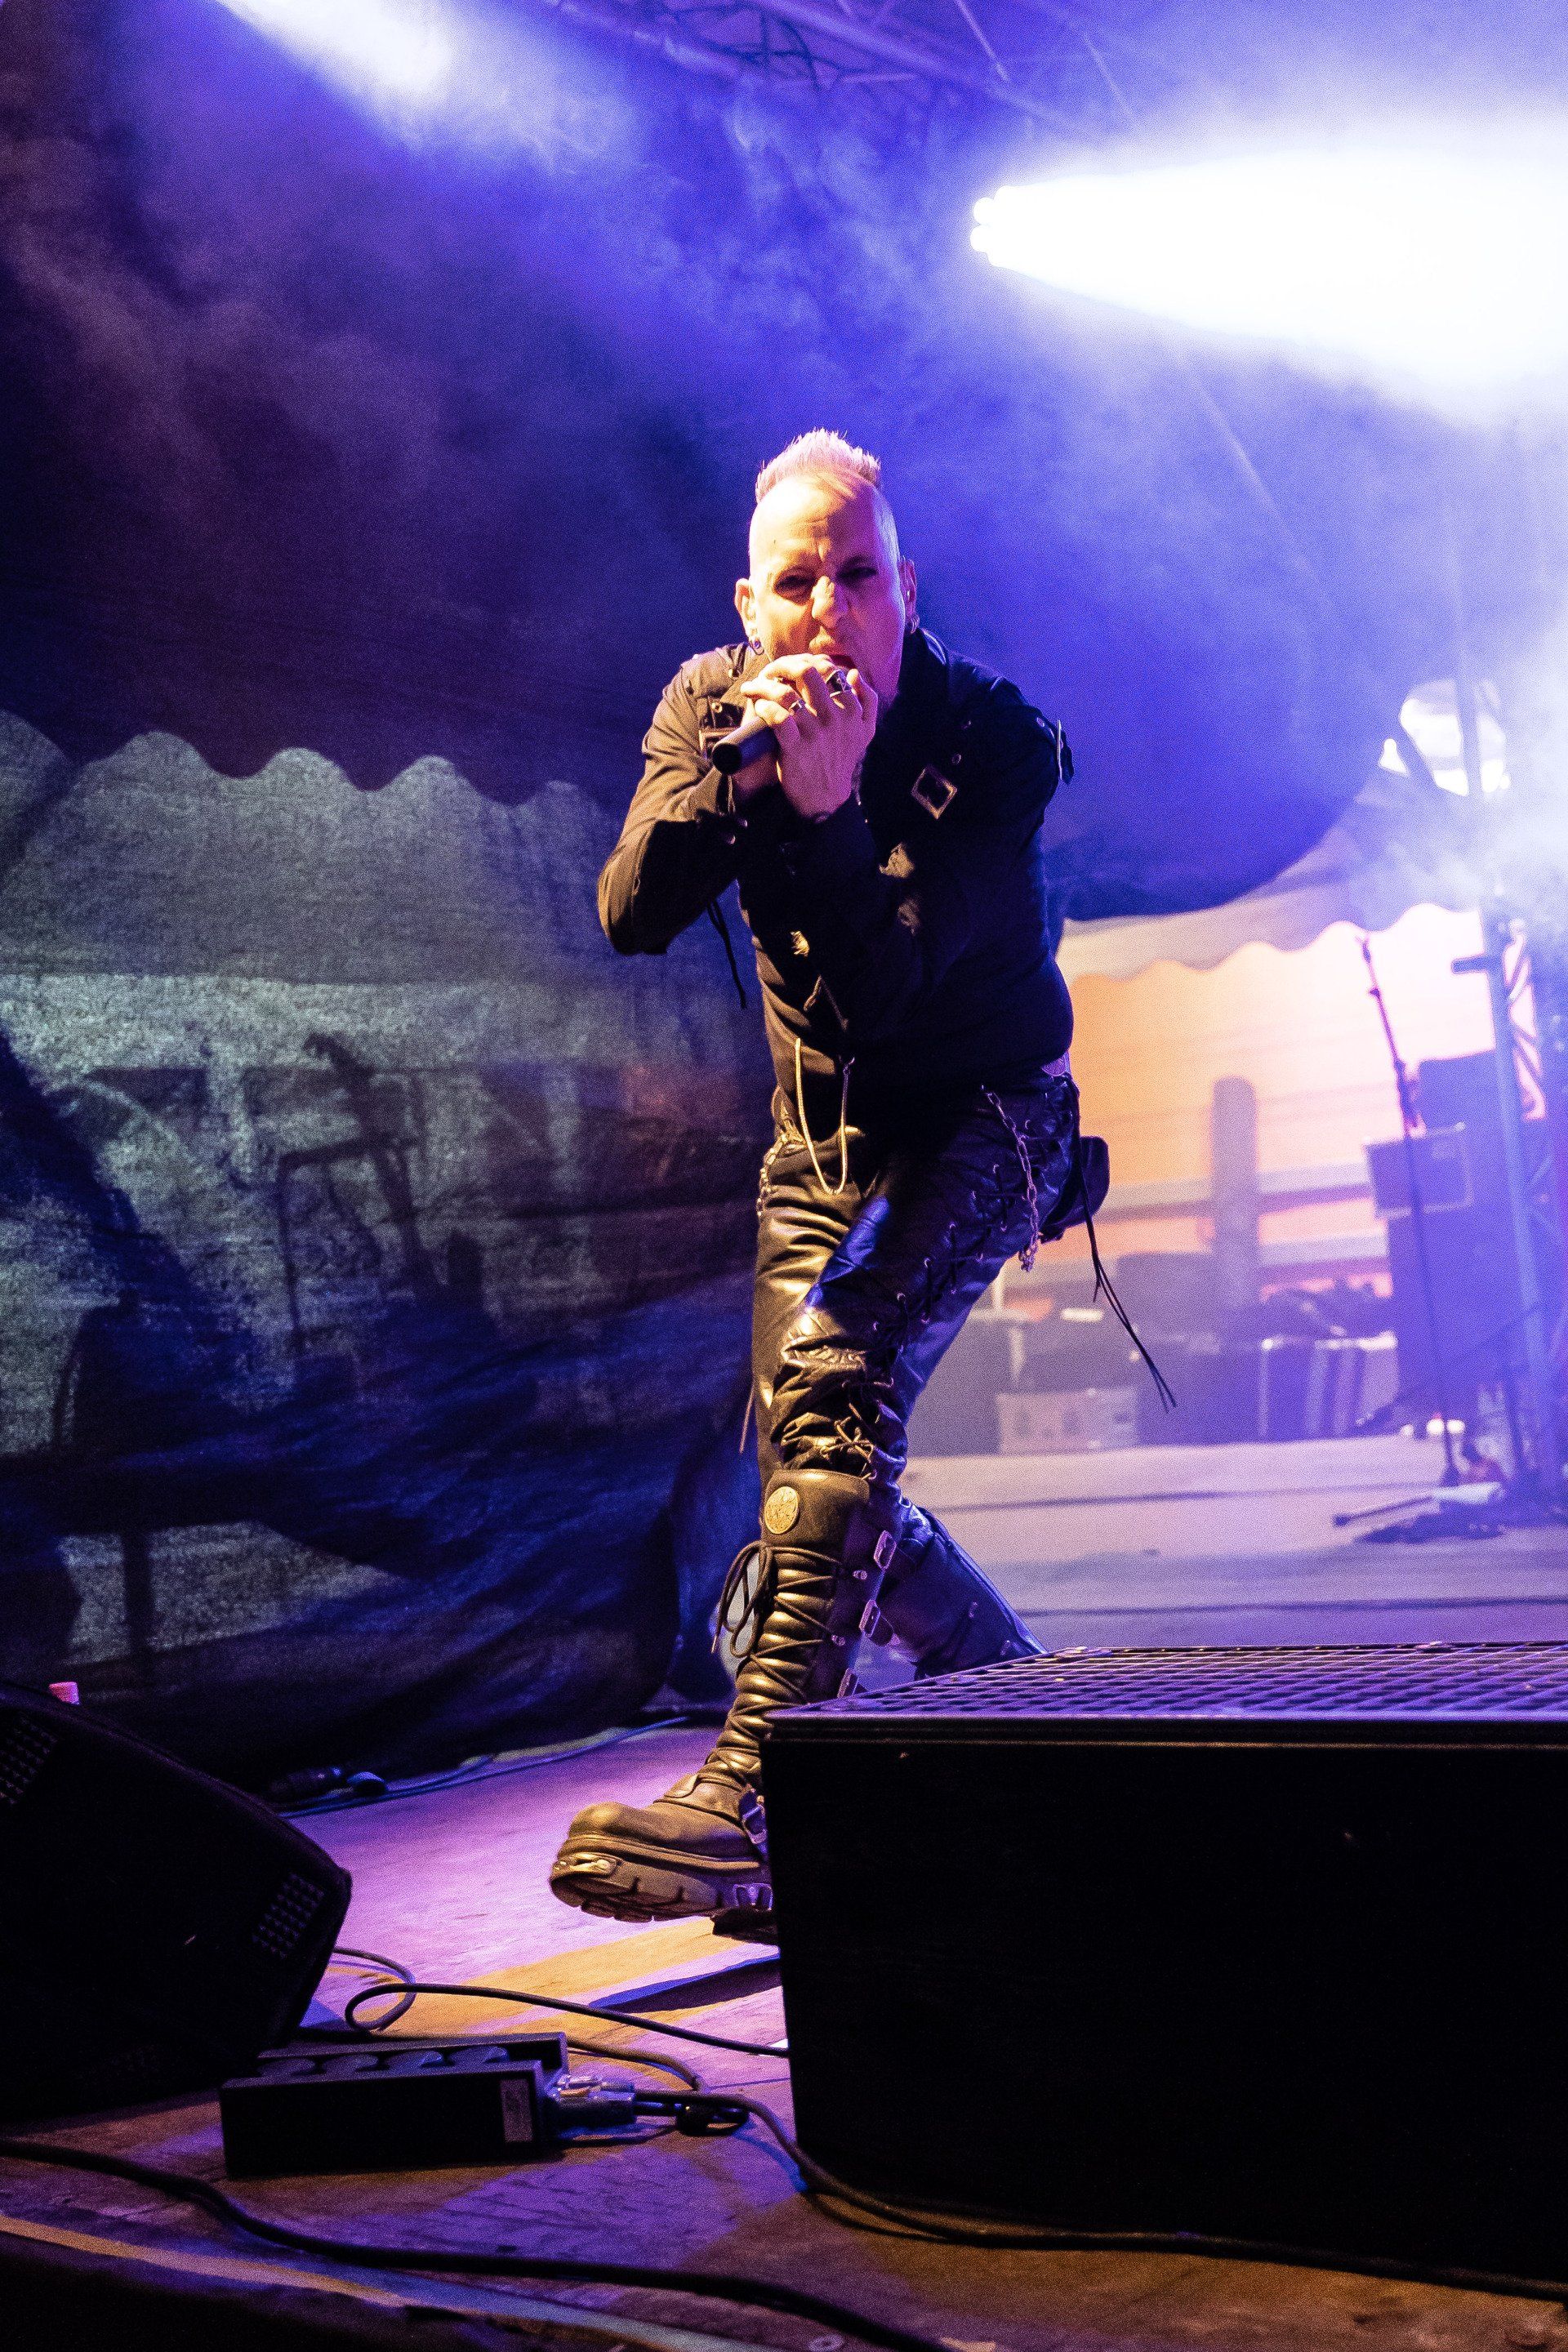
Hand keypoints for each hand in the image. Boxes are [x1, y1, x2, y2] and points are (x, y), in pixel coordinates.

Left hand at [736, 655, 877, 821]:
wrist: (826, 797)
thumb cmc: (841, 759)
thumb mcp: (865, 732)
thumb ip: (868, 701)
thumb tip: (854, 674)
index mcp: (852, 710)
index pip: (829, 669)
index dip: (808, 663)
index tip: (794, 668)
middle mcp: (834, 718)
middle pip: (808, 672)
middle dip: (783, 665)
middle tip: (771, 670)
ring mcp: (814, 733)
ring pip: (787, 693)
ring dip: (765, 685)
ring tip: (754, 686)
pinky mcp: (794, 747)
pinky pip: (777, 717)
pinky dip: (764, 707)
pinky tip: (758, 706)